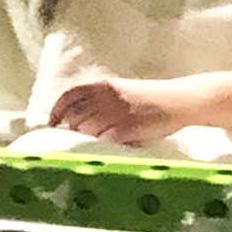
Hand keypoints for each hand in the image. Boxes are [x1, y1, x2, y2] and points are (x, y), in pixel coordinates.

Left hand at [45, 73, 179, 147]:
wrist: (179, 101)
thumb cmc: (151, 99)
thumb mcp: (122, 91)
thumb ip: (100, 100)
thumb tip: (76, 119)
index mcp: (103, 85)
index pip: (69, 97)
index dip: (56, 112)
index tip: (52, 124)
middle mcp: (105, 98)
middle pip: (74, 118)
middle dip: (74, 130)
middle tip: (80, 138)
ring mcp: (114, 113)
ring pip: (86, 132)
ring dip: (89, 139)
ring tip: (103, 140)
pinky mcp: (124, 130)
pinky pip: (103, 141)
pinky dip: (103, 145)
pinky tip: (112, 144)